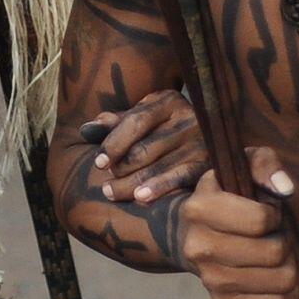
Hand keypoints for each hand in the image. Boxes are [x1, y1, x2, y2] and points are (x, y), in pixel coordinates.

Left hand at [78, 89, 207, 205]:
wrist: (213, 141)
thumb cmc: (164, 130)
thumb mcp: (143, 119)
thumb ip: (115, 124)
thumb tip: (86, 129)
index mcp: (168, 100)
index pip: (135, 121)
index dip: (113, 143)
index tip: (98, 163)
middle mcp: (187, 117)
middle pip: (144, 148)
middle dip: (121, 168)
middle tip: (106, 184)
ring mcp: (200, 141)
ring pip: (157, 167)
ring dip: (130, 184)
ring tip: (112, 193)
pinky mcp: (208, 164)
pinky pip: (179, 178)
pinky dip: (159, 188)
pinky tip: (141, 198)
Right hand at [167, 146, 298, 298]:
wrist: (192, 235)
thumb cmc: (228, 196)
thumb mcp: (242, 165)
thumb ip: (265, 164)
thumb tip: (284, 189)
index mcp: (199, 208)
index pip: (261, 220)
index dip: (274, 214)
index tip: (266, 211)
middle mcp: (198, 247)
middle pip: (274, 253)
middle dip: (284, 240)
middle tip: (273, 235)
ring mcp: (208, 279)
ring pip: (280, 280)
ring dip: (289, 265)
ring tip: (274, 254)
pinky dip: (286, 293)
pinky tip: (276, 277)